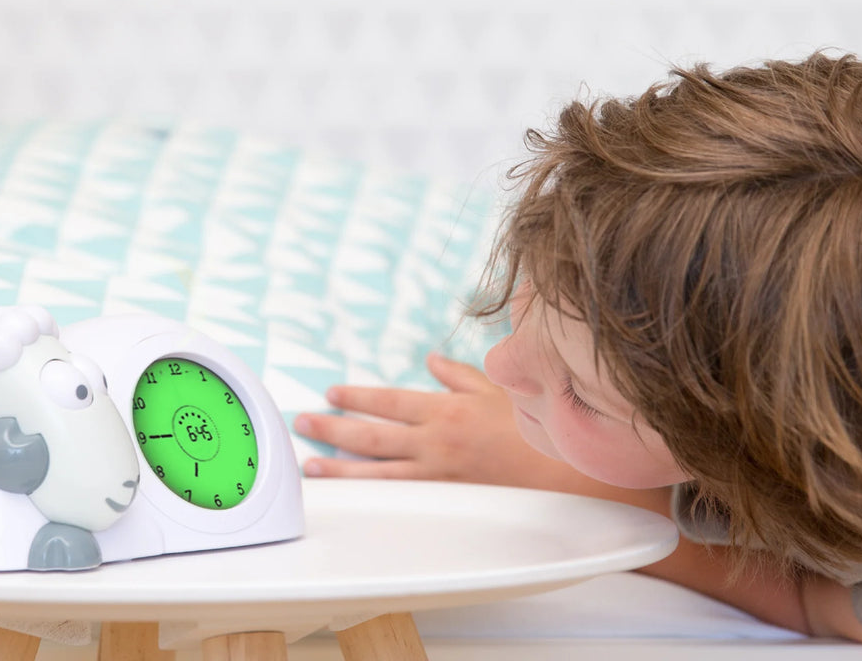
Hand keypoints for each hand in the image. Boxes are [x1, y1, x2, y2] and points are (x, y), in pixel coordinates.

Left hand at [293, 352, 592, 490]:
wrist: (557, 474)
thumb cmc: (528, 429)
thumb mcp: (495, 390)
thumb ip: (458, 375)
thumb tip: (432, 361)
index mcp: (445, 410)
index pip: (389, 401)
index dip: (357, 396)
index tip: (333, 392)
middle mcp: (434, 442)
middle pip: (372, 435)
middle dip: (334, 428)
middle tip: (304, 421)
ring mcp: (436, 475)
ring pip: (377, 472)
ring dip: (340, 467)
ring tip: (311, 464)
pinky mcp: (443, 499)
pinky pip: (399, 496)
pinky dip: (371, 495)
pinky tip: (351, 496)